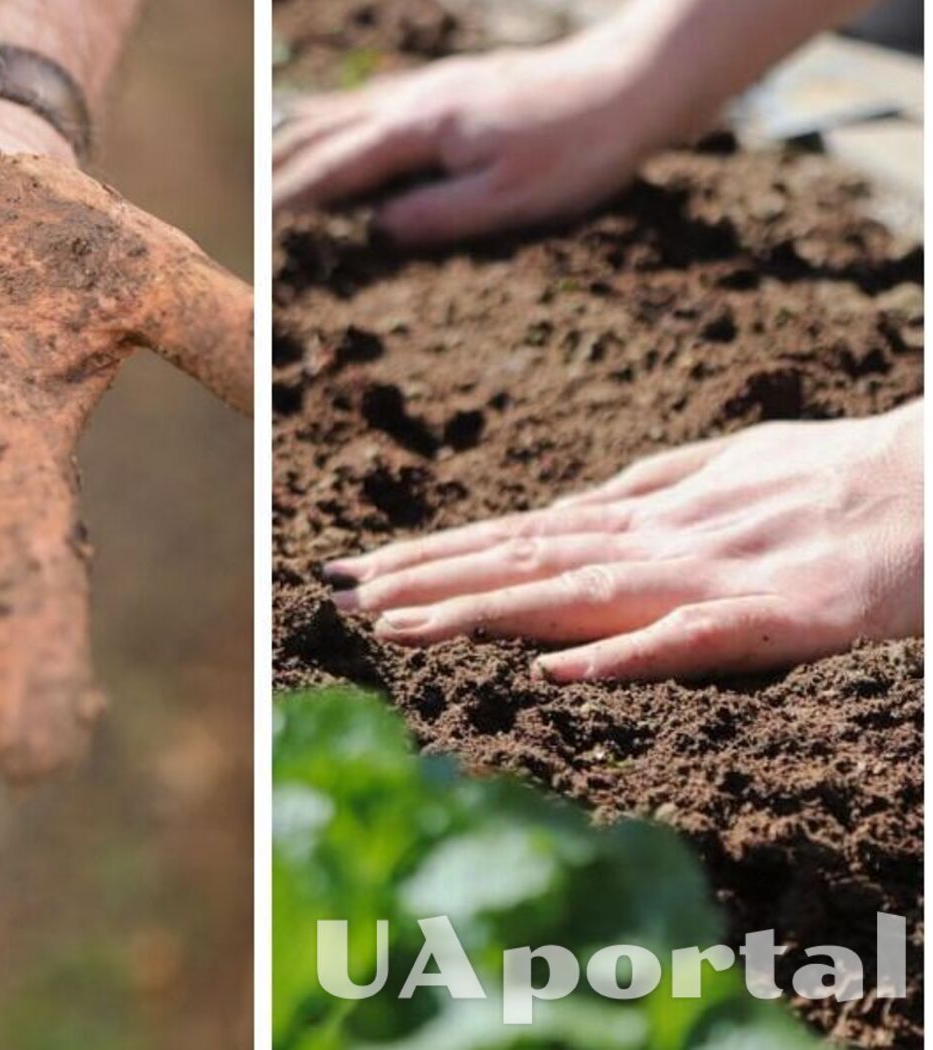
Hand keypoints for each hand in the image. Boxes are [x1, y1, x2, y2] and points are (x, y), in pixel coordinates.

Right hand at [273, 20, 706, 243]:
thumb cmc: (581, 147)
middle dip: (278, 170)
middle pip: (322, 132)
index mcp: (419, 130)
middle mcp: (414, 100)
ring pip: (342, 109)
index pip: (333, 172)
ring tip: (267, 166)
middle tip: (246, 211)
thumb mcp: (511, 201)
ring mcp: (433, 86)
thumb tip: (375, 233)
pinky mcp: (455, 84)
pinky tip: (341, 131)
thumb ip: (437, 217)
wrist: (637, 80)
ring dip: (299, 139)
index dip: (288, 205)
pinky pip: (372, 101)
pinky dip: (336, 119)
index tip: (255, 238)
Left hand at [326, 404, 923, 681]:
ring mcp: (718, 576)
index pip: (516, 538)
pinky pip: (694, 640)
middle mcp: (663, 542)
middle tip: (335, 596)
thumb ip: (646, 495)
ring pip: (579, 595)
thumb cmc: (843, 476)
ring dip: (484, 610)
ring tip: (399, 627)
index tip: (351, 572)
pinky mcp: (784, 616)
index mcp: (650, 517)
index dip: (431, 555)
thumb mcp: (728, 472)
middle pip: (524, 563)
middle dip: (426, 580)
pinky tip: (555, 673)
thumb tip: (562, 512)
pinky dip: (624, 655)